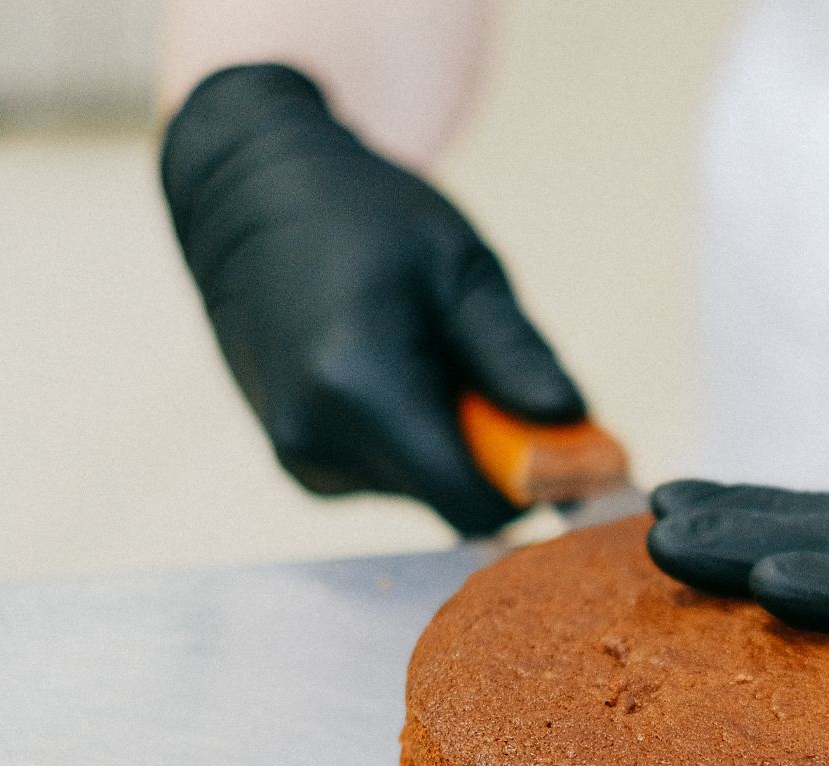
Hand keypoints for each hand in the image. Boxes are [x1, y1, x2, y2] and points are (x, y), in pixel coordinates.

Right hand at [161, 64, 583, 535]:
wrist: (249, 196)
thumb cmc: (365, 215)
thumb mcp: (462, 268)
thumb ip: (515, 356)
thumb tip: (576, 429)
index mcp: (364, 388)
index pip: (474, 505)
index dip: (541, 489)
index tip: (579, 452)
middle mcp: (320, 438)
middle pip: (454, 502)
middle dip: (500, 459)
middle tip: (501, 380)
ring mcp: (300, 456)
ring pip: (425, 492)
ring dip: (456, 446)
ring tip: (437, 360)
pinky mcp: (297, 460)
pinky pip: (390, 476)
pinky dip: (417, 442)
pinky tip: (401, 374)